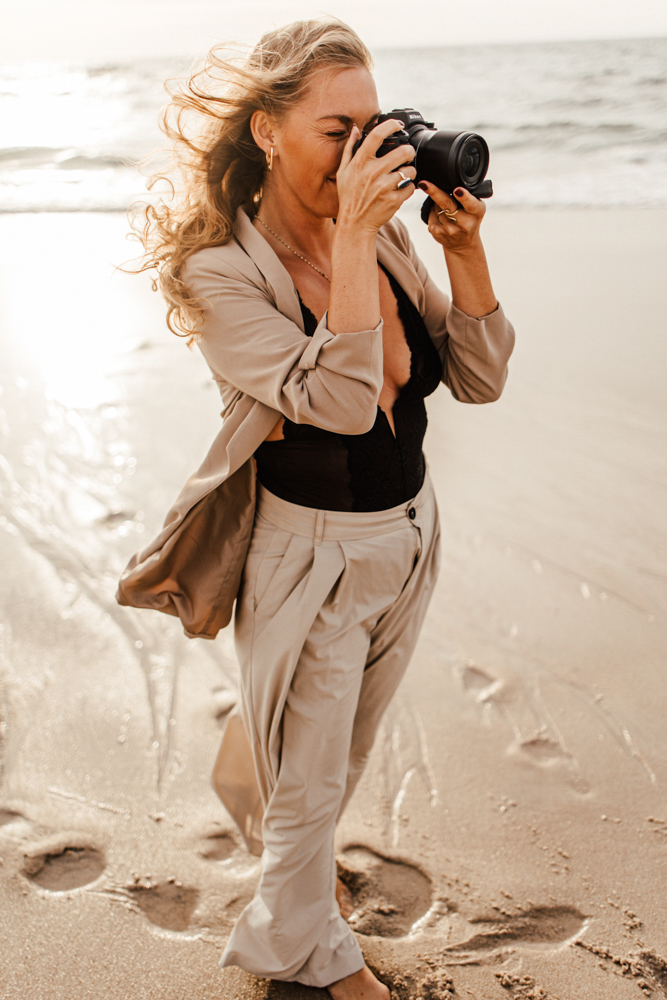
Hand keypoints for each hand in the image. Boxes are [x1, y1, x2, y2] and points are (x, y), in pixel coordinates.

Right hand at [334, 119, 415, 234]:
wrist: (355, 225)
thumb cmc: (349, 198)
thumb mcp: (343, 173)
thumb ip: (349, 149)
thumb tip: (355, 129)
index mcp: (360, 163)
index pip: (377, 136)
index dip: (390, 125)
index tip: (398, 125)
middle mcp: (372, 173)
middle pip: (403, 151)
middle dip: (408, 152)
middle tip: (406, 156)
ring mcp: (384, 187)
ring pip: (410, 170)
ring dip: (410, 172)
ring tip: (403, 176)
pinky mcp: (393, 200)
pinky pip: (410, 187)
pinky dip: (408, 188)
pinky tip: (400, 190)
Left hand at [419, 181, 485, 254]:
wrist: (463, 244)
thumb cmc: (470, 218)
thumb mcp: (476, 207)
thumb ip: (468, 196)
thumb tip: (449, 181)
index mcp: (476, 213)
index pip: (470, 204)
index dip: (463, 197)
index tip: (457, 190)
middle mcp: (463, 223)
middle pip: (446, 204)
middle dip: (435, 192)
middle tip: (424, 183)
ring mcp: (449, 230)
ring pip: (436, 206)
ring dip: (437, 201)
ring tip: (446, 206)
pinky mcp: (437, 232)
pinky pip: (431, 213)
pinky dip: (433, 210)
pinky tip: (441, 214)